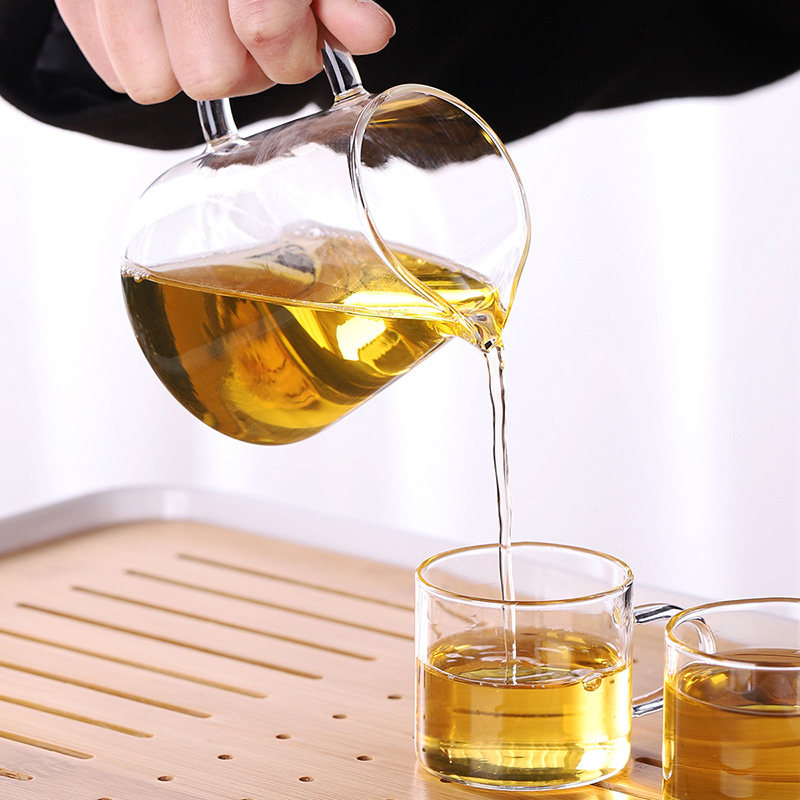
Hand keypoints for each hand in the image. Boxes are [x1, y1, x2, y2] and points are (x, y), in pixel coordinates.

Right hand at [54, 0, 394, 103]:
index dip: (293, 51)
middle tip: (244, 31)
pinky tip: (163, 24)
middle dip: (242, 68)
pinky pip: (116, 73)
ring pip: (155, 82)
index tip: (299, 37)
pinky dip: (145, 59)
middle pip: (211, 74)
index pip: (266, 28)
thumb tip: (369, 34)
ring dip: (189, 67)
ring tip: (201, 25)